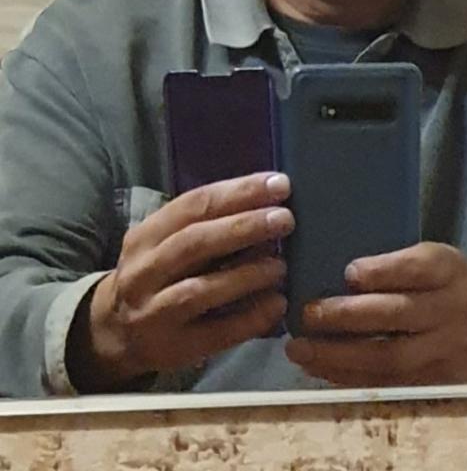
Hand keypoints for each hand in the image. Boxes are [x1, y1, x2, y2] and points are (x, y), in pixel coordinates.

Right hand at [67, 172, 294, 390]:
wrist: (114, 332)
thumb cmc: (156, 274)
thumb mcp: (166, 242)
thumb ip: (207, 224)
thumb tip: (268, 205)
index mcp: (146, 235)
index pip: (193, 204)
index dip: (238, 192)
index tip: (279, 184)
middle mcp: (144, 271)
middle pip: (195, 242)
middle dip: (244, 227)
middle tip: (285, 219)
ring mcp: (154, 312)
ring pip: (201, 289)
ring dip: (247, 274)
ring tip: (280, 265)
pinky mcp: (172, 348)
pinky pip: (215, 333)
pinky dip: (250, 317)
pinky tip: (277, 303)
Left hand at [285, 242, 466, 386]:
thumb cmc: (456, 289)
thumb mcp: (442, 262)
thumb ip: (400, 262)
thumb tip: (334, 265)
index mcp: (449, 270)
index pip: (420, 268)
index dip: (385, 270)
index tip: (350, 271)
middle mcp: (451, 310)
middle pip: (399, 315)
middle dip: (348, 316)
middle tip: (307, 313)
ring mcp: (445, 352)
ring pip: (390, 358)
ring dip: (339, 356)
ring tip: (300, 348)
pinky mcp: (438, 384)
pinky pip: (389, 385)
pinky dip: (350, 378)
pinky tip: (320, 369)